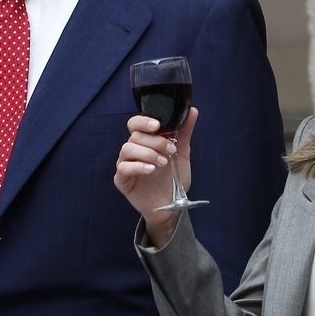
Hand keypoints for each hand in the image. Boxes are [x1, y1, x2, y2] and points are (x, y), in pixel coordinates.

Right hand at [114, 107, 197, 245]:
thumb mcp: (182, 153)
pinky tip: (151, 170)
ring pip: (127, 149)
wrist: (171, 204)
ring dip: (147, 153)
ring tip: (163, 163)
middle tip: (170, 150)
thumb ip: (184, 133)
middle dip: (155, 141)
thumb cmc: (173, 178)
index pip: (135, 123)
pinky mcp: (122, 179)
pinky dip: (138, 166)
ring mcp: (125, 164)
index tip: (157, 125)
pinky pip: (123, 167)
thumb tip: (193, 111)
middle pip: (135, 136)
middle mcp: (133, 150)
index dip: (143, 121)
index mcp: (144, 141)